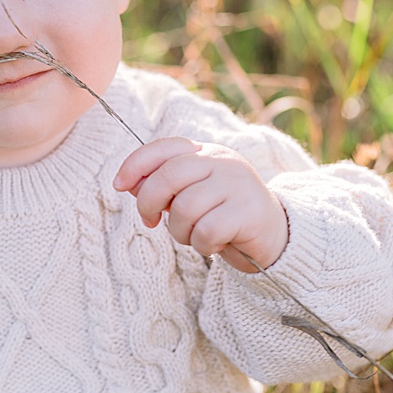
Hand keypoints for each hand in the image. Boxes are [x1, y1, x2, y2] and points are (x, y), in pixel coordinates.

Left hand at [113, 138, 288, 272]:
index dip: (136, 164)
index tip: (118, 185)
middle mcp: (223, 162)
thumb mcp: (191, 197)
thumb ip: (162, 187)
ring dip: (179, 231)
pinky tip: (214, 245)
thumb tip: (127, 183)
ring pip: (185, 208)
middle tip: (150, 222)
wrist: (274, 236)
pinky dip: (202, 245)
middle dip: (148, 203)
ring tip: (193, 236)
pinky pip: (206, 231)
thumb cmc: (223, 217)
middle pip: (169, 176)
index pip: (165, 147)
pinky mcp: (248, 211)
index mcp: (207, 153)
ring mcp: (238, 184)